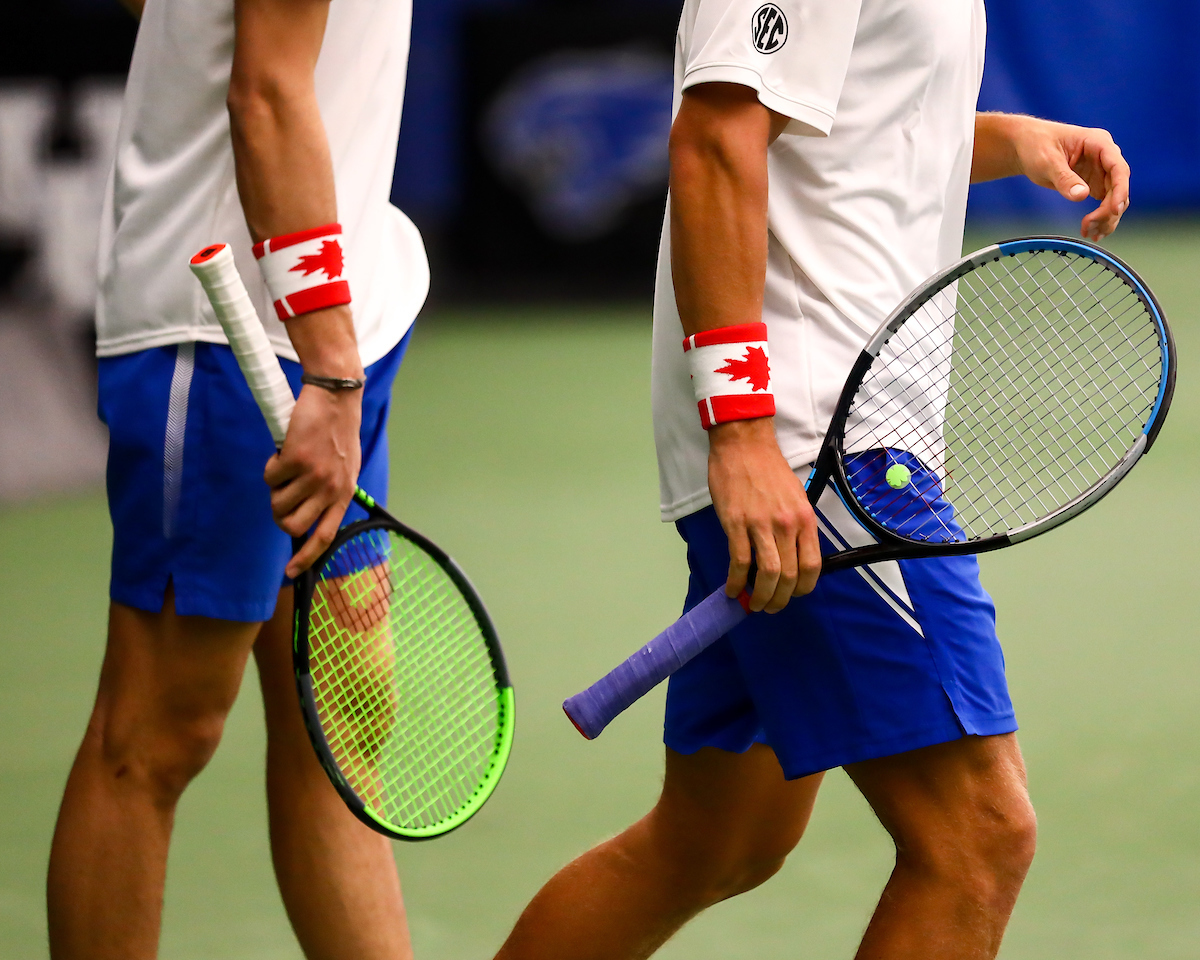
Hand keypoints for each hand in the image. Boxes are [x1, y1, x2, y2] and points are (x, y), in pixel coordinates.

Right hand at [264, 383, 361, 576]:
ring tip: (286, 469)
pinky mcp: (295, 459)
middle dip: (280, 517)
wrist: (336, 399)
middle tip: (282, 498)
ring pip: (278, 504)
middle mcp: (330, 489)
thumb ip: (330, 492)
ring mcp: (313, 475)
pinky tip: (284, 452)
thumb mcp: (345, 468)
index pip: (325, 537)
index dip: (306, 558)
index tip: (291, 572)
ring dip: (275, 490)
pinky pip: (270, 478)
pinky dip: (271, 467)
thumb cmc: (338, 433)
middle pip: (293, 526)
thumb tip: (308, 516)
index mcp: (344, 494)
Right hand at [707, 418, 821, 612]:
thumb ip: (795, 525)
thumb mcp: (795, 496)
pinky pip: (738, 561)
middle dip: (779, 599)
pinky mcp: (736, 523)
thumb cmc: (768, 469)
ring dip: (759, 596)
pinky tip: (731, 589)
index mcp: (804, 519)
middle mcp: (787, 525)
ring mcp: (761, 525)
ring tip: (752, 604)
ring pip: (766, 574)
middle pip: (788, 576)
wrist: (744, 444)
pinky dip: (735, 581)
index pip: (812, 566)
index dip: (802, 588)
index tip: (791, 595)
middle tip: (769, 607)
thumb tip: (790, 554)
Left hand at [1008, 116, 1129, 240]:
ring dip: (1106, 218)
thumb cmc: (1036, 146)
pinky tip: (1091, 231)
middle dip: (1109, 210)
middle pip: (1118, 186)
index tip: (1114, 210)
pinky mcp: (1094, 183)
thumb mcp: (1046, 161)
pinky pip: (1104, 203)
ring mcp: (1101, 171)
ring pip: (1114, 198)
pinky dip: (1100, 218)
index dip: (1120, 190)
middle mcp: (1105, 157)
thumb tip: (1082, 195)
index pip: (1118, 168)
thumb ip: (1064, 178)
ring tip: (1090, 233)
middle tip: (1091, 227)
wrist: (1025, 147)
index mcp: (1098, 143)